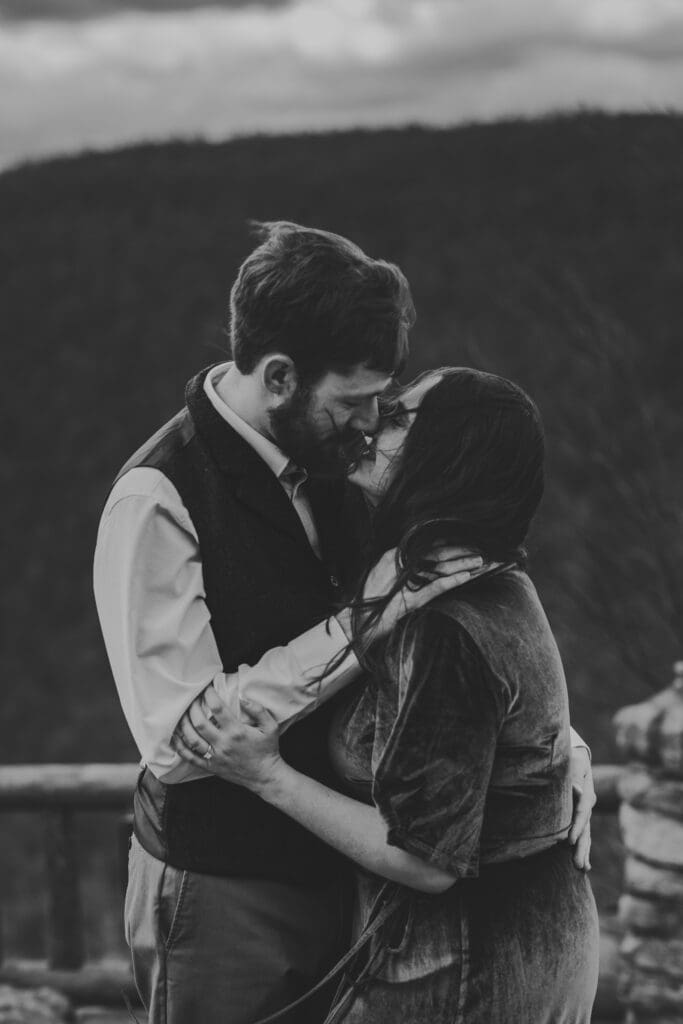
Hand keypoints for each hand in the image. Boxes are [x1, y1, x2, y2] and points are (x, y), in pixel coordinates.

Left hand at [172, 686, 282, 793]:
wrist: (265, 776)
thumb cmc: (268, 749)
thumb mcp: (271, 726)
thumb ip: (258, 710)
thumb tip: (243, 698)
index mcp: (236, 731)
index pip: (217, 708)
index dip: (209, 695)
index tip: (207, 688)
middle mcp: (223, 744)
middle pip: (199, 723)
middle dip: (192, 708)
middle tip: (192, 699)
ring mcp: (215, 756)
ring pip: (192, 739)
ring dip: (184, 725)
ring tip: (182, 714)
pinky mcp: (211, 766)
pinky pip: (191, 758)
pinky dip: (180, 747)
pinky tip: (175, 737)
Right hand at [337, 546, 487, 641]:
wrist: (354, 624)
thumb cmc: (370, 605)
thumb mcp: (387, 583)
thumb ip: (403, 572)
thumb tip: (423, 566)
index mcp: (395, 558)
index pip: (428, 547)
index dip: (449, 545)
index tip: (466, 543)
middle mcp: (400, 564)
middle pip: (437, 554)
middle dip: (461, 551)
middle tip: (481, 550)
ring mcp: (404, 580)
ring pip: (439, 567)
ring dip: (462, 563)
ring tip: (480, 561)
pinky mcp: (409, 597)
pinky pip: (434, 586)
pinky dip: (451, 581)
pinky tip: (466, 577)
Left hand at [568, 745, 594, 869]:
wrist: (577, 758)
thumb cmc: (572, 759)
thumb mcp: (574, 762)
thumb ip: (575, 776)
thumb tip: (576, 789)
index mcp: (586, 794)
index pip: (581, 813)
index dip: (576, 827)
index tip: (570, 841)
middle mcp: (588, 806)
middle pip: (585, 830)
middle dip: (581, 847)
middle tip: (578, 864)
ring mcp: (586, 814)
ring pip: (586, 835)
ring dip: (583, 852)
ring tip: (582, 868)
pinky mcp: (581, 818)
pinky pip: (583, 835)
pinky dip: (584, 849)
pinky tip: (585, 866)